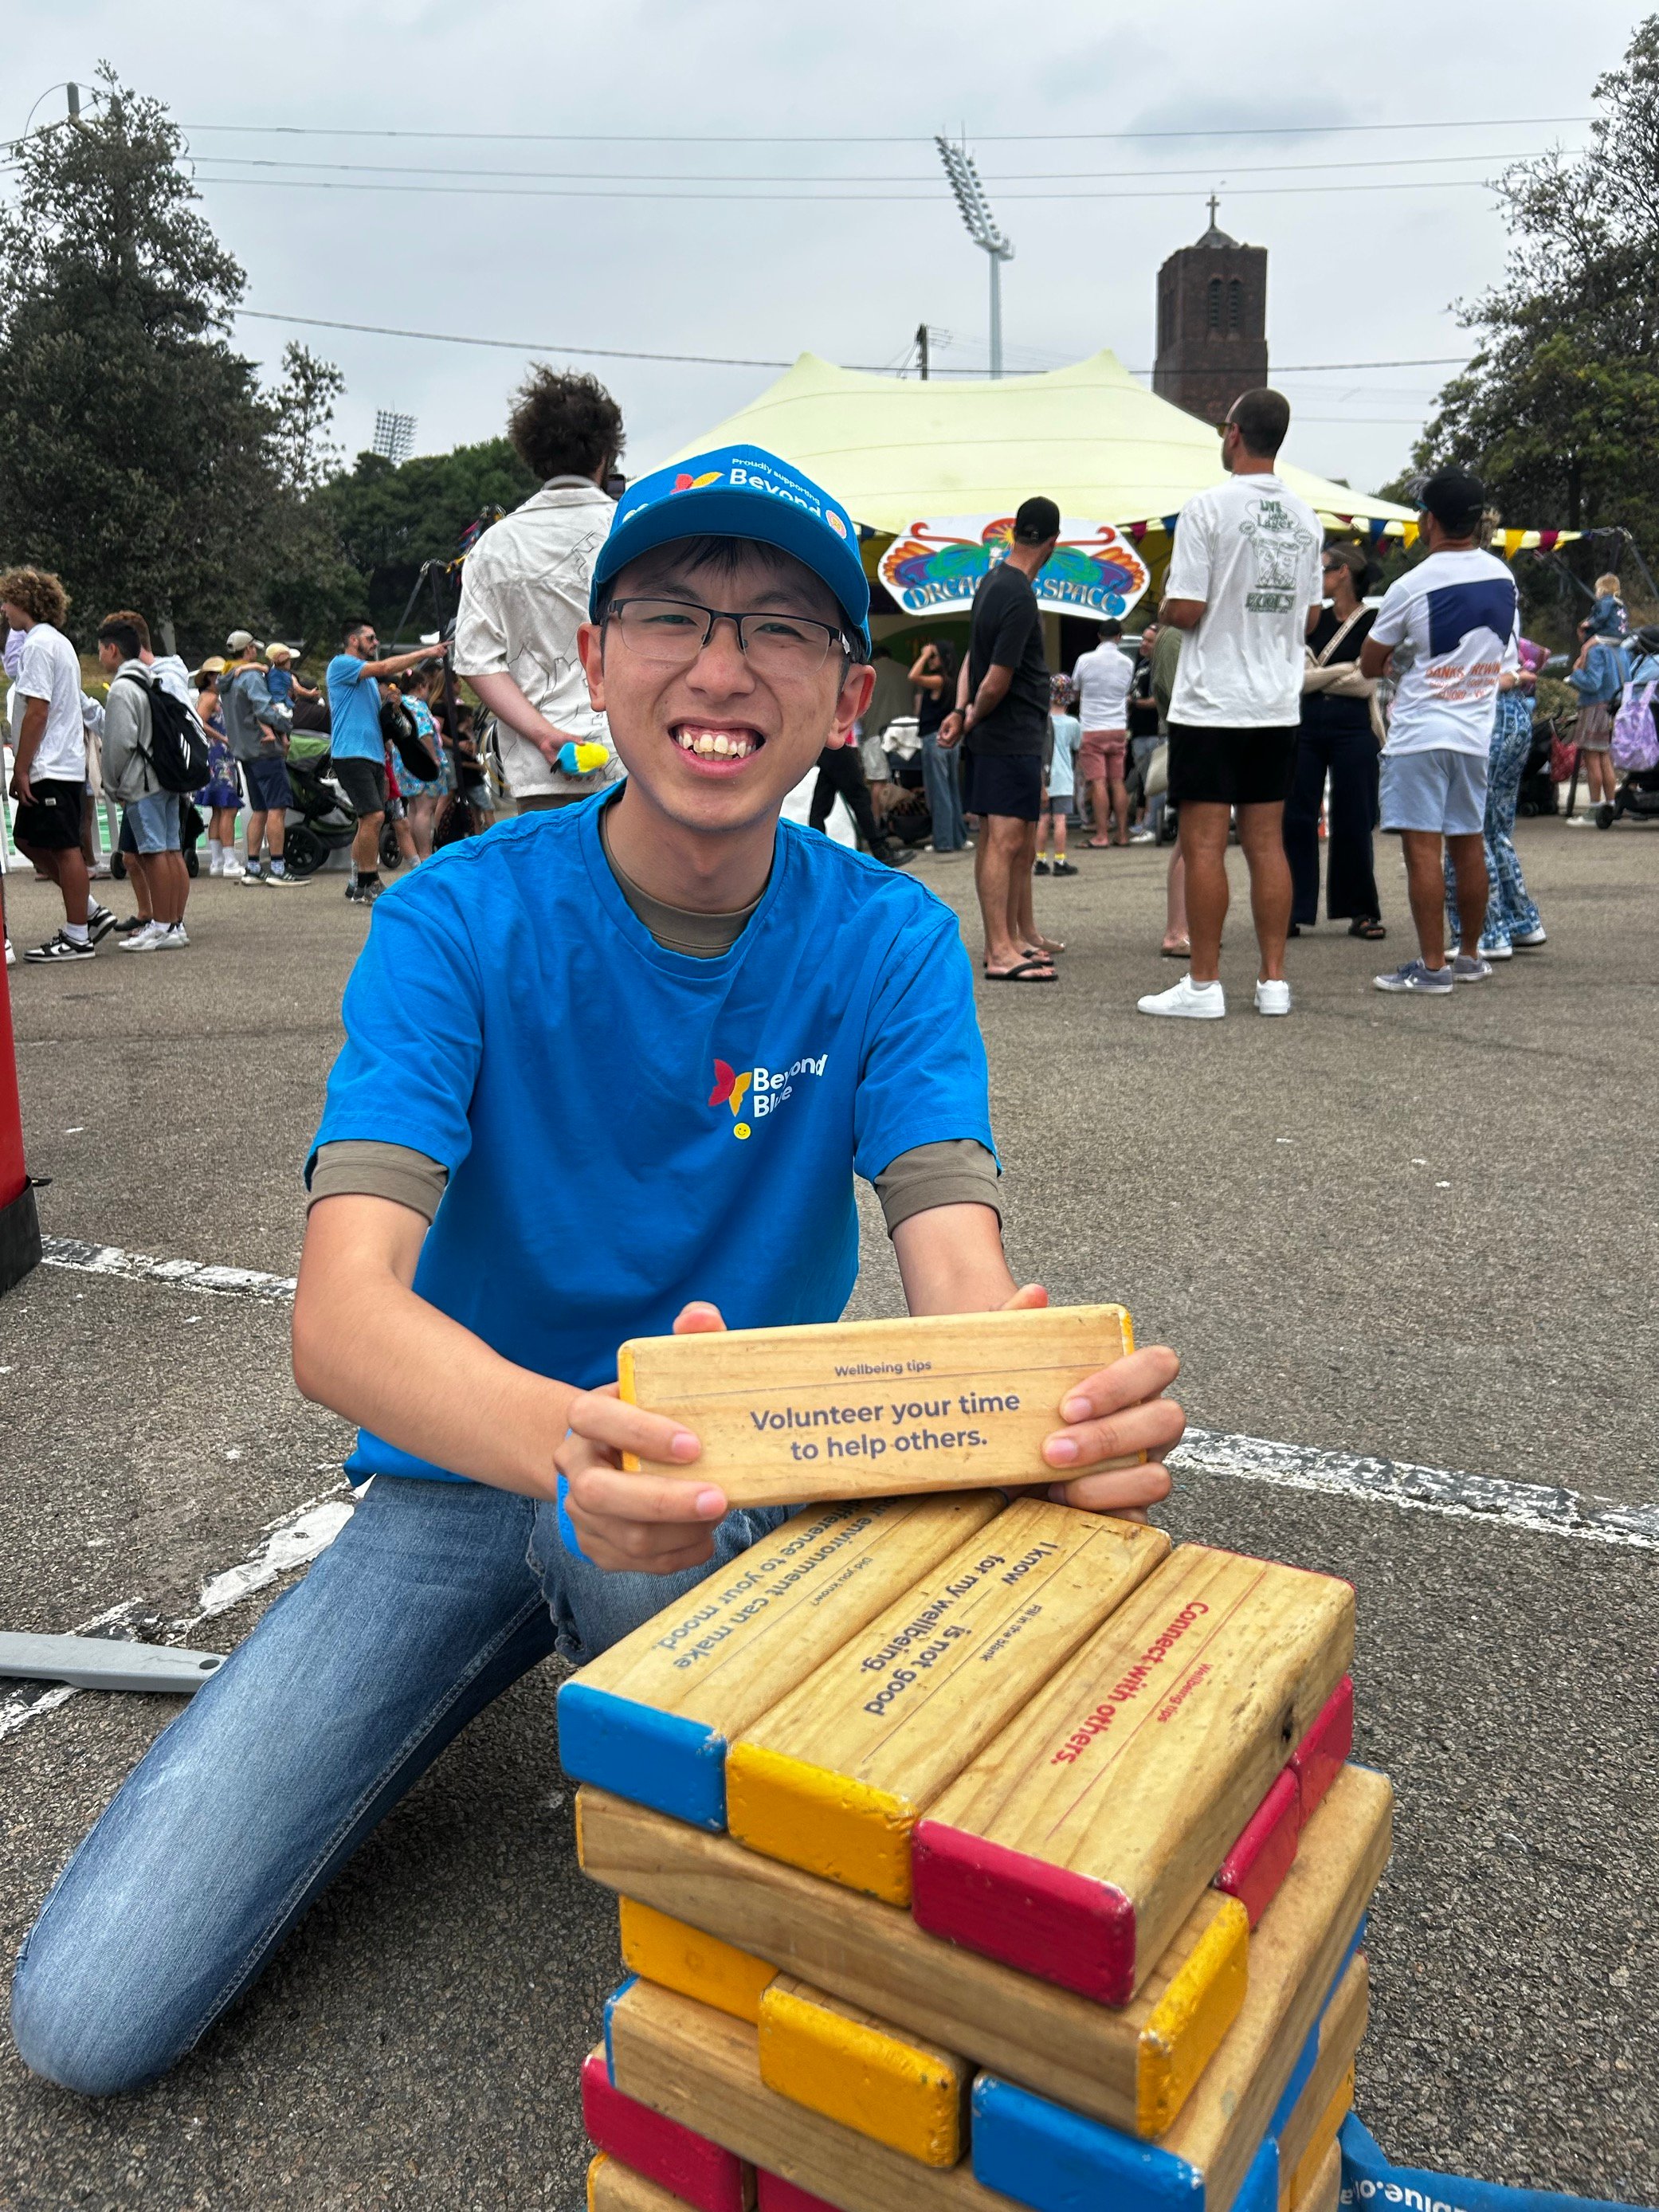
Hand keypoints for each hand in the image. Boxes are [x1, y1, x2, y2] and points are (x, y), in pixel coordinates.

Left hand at [9, 765, 30, 803]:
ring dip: (28, 804)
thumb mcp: (17, 778)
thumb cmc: (19, 773)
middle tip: (28, 804)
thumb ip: (19, 782)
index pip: (12, 794)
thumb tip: (23, 783)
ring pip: (23, 801)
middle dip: (24, 803)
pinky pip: (30, 797)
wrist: (20, 771)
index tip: (19, 798)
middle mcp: (16, 790)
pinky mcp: (25, 790)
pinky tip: (36, 801)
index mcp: (13, 787)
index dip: (15, 797)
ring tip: (32, 805)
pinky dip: (33, 800)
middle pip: (18, 799)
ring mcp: (21, 791)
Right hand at [429, 638, 450, 657]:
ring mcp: (439, 650)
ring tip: (437, 653)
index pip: (445, 643)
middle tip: (439, 652)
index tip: (452, 641)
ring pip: (444, 653)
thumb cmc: (430, 650)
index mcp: (439, 645)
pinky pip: (441, 656)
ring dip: (441, 654)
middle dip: (444, 652)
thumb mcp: (436, 647)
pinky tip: (436, 655)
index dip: (449, 642)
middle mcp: (440, 647)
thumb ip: (440, 647)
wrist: (426, 652)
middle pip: (445, 650)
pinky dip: (439, 656)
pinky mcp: (438, 653)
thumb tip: (444, 649)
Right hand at [557, 1302, 729, 1572]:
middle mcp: (577, 1467)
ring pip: (624, 1537)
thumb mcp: (665, 1372)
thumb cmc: (652, 1409)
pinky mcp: (598, 1546)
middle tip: (719, 1498)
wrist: (613, 1454)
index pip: (597, 1419)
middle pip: (602, 1493)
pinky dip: (677, 1555)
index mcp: (588, 1417)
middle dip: (664, 1502)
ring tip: (719, 1513)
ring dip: (679, 1532)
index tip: (694, 1445)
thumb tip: (703, 1316)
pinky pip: (637, 1564)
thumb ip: (687, 1342)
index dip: (641, 1433)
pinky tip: (703, 1536)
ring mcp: (582, 1512)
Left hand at [938, 710, 963, 749]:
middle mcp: (957, 736)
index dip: (942, 738)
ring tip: (938, 743)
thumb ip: (941, 731)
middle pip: (950, 745)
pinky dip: (947, 744)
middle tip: (937, 743)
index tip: (941, 733)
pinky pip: (952, 744)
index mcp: (954, 732)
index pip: (947, 740)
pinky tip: (942, 742)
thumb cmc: (951, 718)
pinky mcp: (957, 737)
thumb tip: (938, 739)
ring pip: (951, 746)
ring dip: (944, 746)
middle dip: (943, 745)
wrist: (959, 716)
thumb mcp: (944, 723)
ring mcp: (958, 737)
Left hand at [1001, 1284, 1181, 1518]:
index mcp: (1129, 1379)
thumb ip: (1016, 1322)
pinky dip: (1104, 1515)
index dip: (1123, 1383)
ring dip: (1106, 1483)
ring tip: (1054, 1484)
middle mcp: (1146, 1421)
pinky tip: (1061, 1506)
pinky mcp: (1129, 1507)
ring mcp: (1144, 1467)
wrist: (994, 1443)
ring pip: (1158, 1477)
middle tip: (1052, 1449)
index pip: (1158, 1364)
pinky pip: (1139, 1519)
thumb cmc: (1018, 1395)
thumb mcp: (1007, 1360)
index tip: (1068, 1404)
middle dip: (1109, 1438)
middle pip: (1167, 1421)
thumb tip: (1035, 1295)